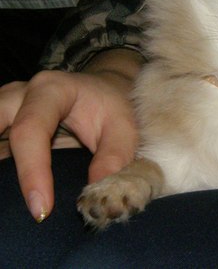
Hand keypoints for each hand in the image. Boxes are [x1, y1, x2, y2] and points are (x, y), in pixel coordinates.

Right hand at [0, 49, 142, 221]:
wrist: (103, 92)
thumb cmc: (112, 108)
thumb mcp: (124, 127)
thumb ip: (114, 156)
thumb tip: (95, 193)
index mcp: (51, 90)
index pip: (29, 130)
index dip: (31, 171)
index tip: (41, 209)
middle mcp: (20, 95)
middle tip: (7, 207)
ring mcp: (6, 109)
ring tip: (7, 203)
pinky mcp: (1, 126)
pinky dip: (1, 168)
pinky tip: (8, 195)